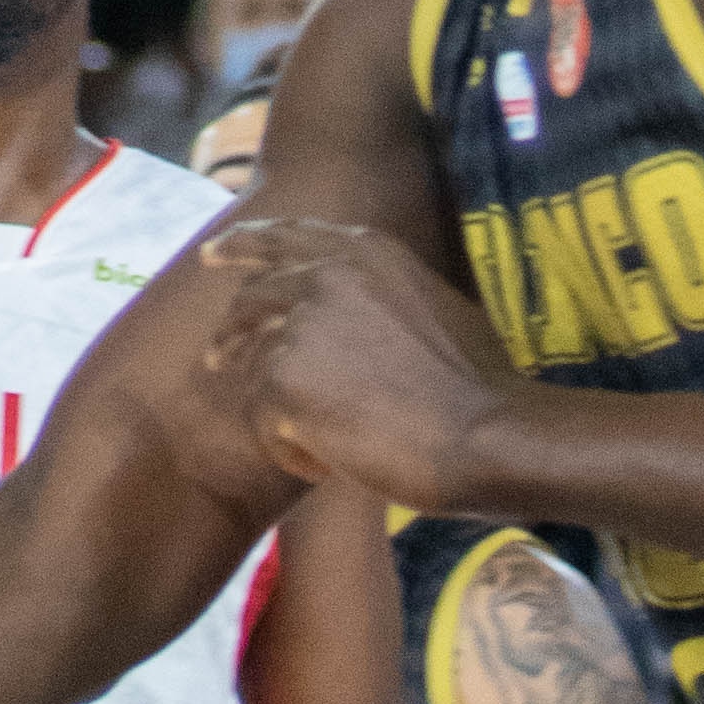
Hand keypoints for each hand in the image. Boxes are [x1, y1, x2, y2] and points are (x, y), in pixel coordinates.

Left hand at [202, 216, 524, 510]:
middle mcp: (323, 275)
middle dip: (231, 330)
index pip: (285, 237)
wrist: (491, 433)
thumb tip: (329, 316)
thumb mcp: (427, 304)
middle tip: (217, 356)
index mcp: (363, 252)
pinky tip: (328, 466)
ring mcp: (299, 326)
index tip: (212, 254)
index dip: (244, 245)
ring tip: (324, 446)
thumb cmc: (479, 385)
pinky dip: (290, 451)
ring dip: (284, 412)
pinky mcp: (283, 382)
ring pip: (258, 370)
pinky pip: (263, 422)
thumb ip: (371, 297)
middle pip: (252, 300)